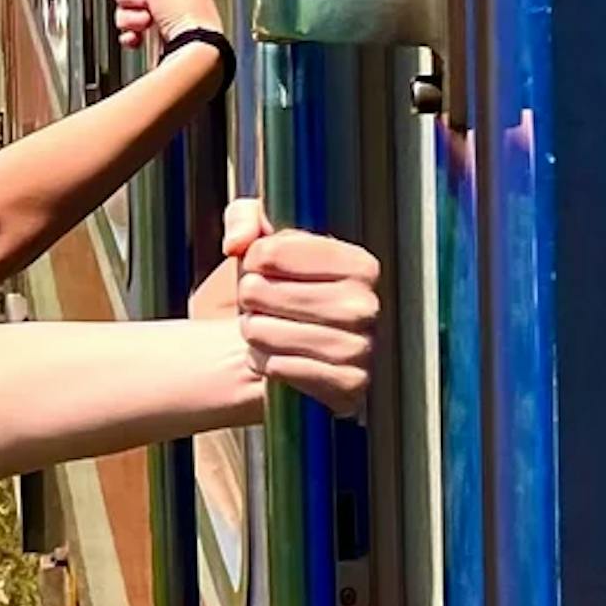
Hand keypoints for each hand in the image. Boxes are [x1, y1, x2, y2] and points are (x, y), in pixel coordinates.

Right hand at [93, 0, 228, 64]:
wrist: (192, 51)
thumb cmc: (186, 12)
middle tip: (143, 2)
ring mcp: (164, 17)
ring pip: (127, 11)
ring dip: (130, 17)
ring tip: (146, 21)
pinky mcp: (156, 39)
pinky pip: (130, 32)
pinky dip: (130, 34)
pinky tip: (139, 35)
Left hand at [224, 195, 377, 410]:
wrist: (288, 345)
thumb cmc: (279, 286)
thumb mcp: (262, 237)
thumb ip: (244, 218)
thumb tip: (238, 242)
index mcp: (358, 264)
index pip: (276, 252)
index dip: (254, 258)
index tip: (258, 264)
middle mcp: (367, 306)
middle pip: (269, 293)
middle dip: (250, 297)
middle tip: (256, 301)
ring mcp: (362, 350)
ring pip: (272, 334)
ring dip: (254, 331)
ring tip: (259, 327)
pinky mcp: (347, 387)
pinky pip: (283, 369)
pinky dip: (265, 363)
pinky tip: (270, 356)